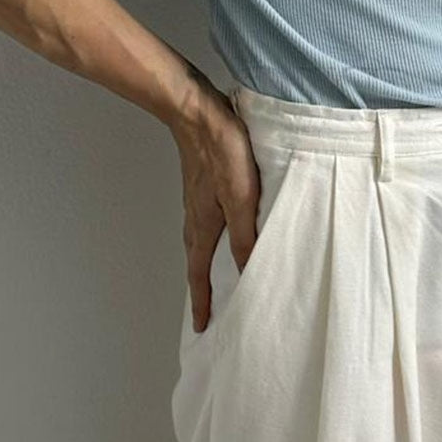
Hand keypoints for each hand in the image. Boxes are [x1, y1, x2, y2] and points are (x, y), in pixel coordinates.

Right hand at [170, 81, 261, 332]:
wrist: (198, 115)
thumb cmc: (221, 153)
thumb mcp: (241, 198)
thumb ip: (246, 236)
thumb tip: (246, 272)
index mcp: (203, 227)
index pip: (200, 274)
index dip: (202, 301)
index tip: (201, 327)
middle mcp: (195, 218)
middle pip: (196, 262)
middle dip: (201, 287)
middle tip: (208, 308)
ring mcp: (196, 201)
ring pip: (199, 241)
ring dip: (205, 262)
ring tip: (215, 276)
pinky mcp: (202, 184)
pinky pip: (204, 222)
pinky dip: (211, 237)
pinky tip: (224, 229)